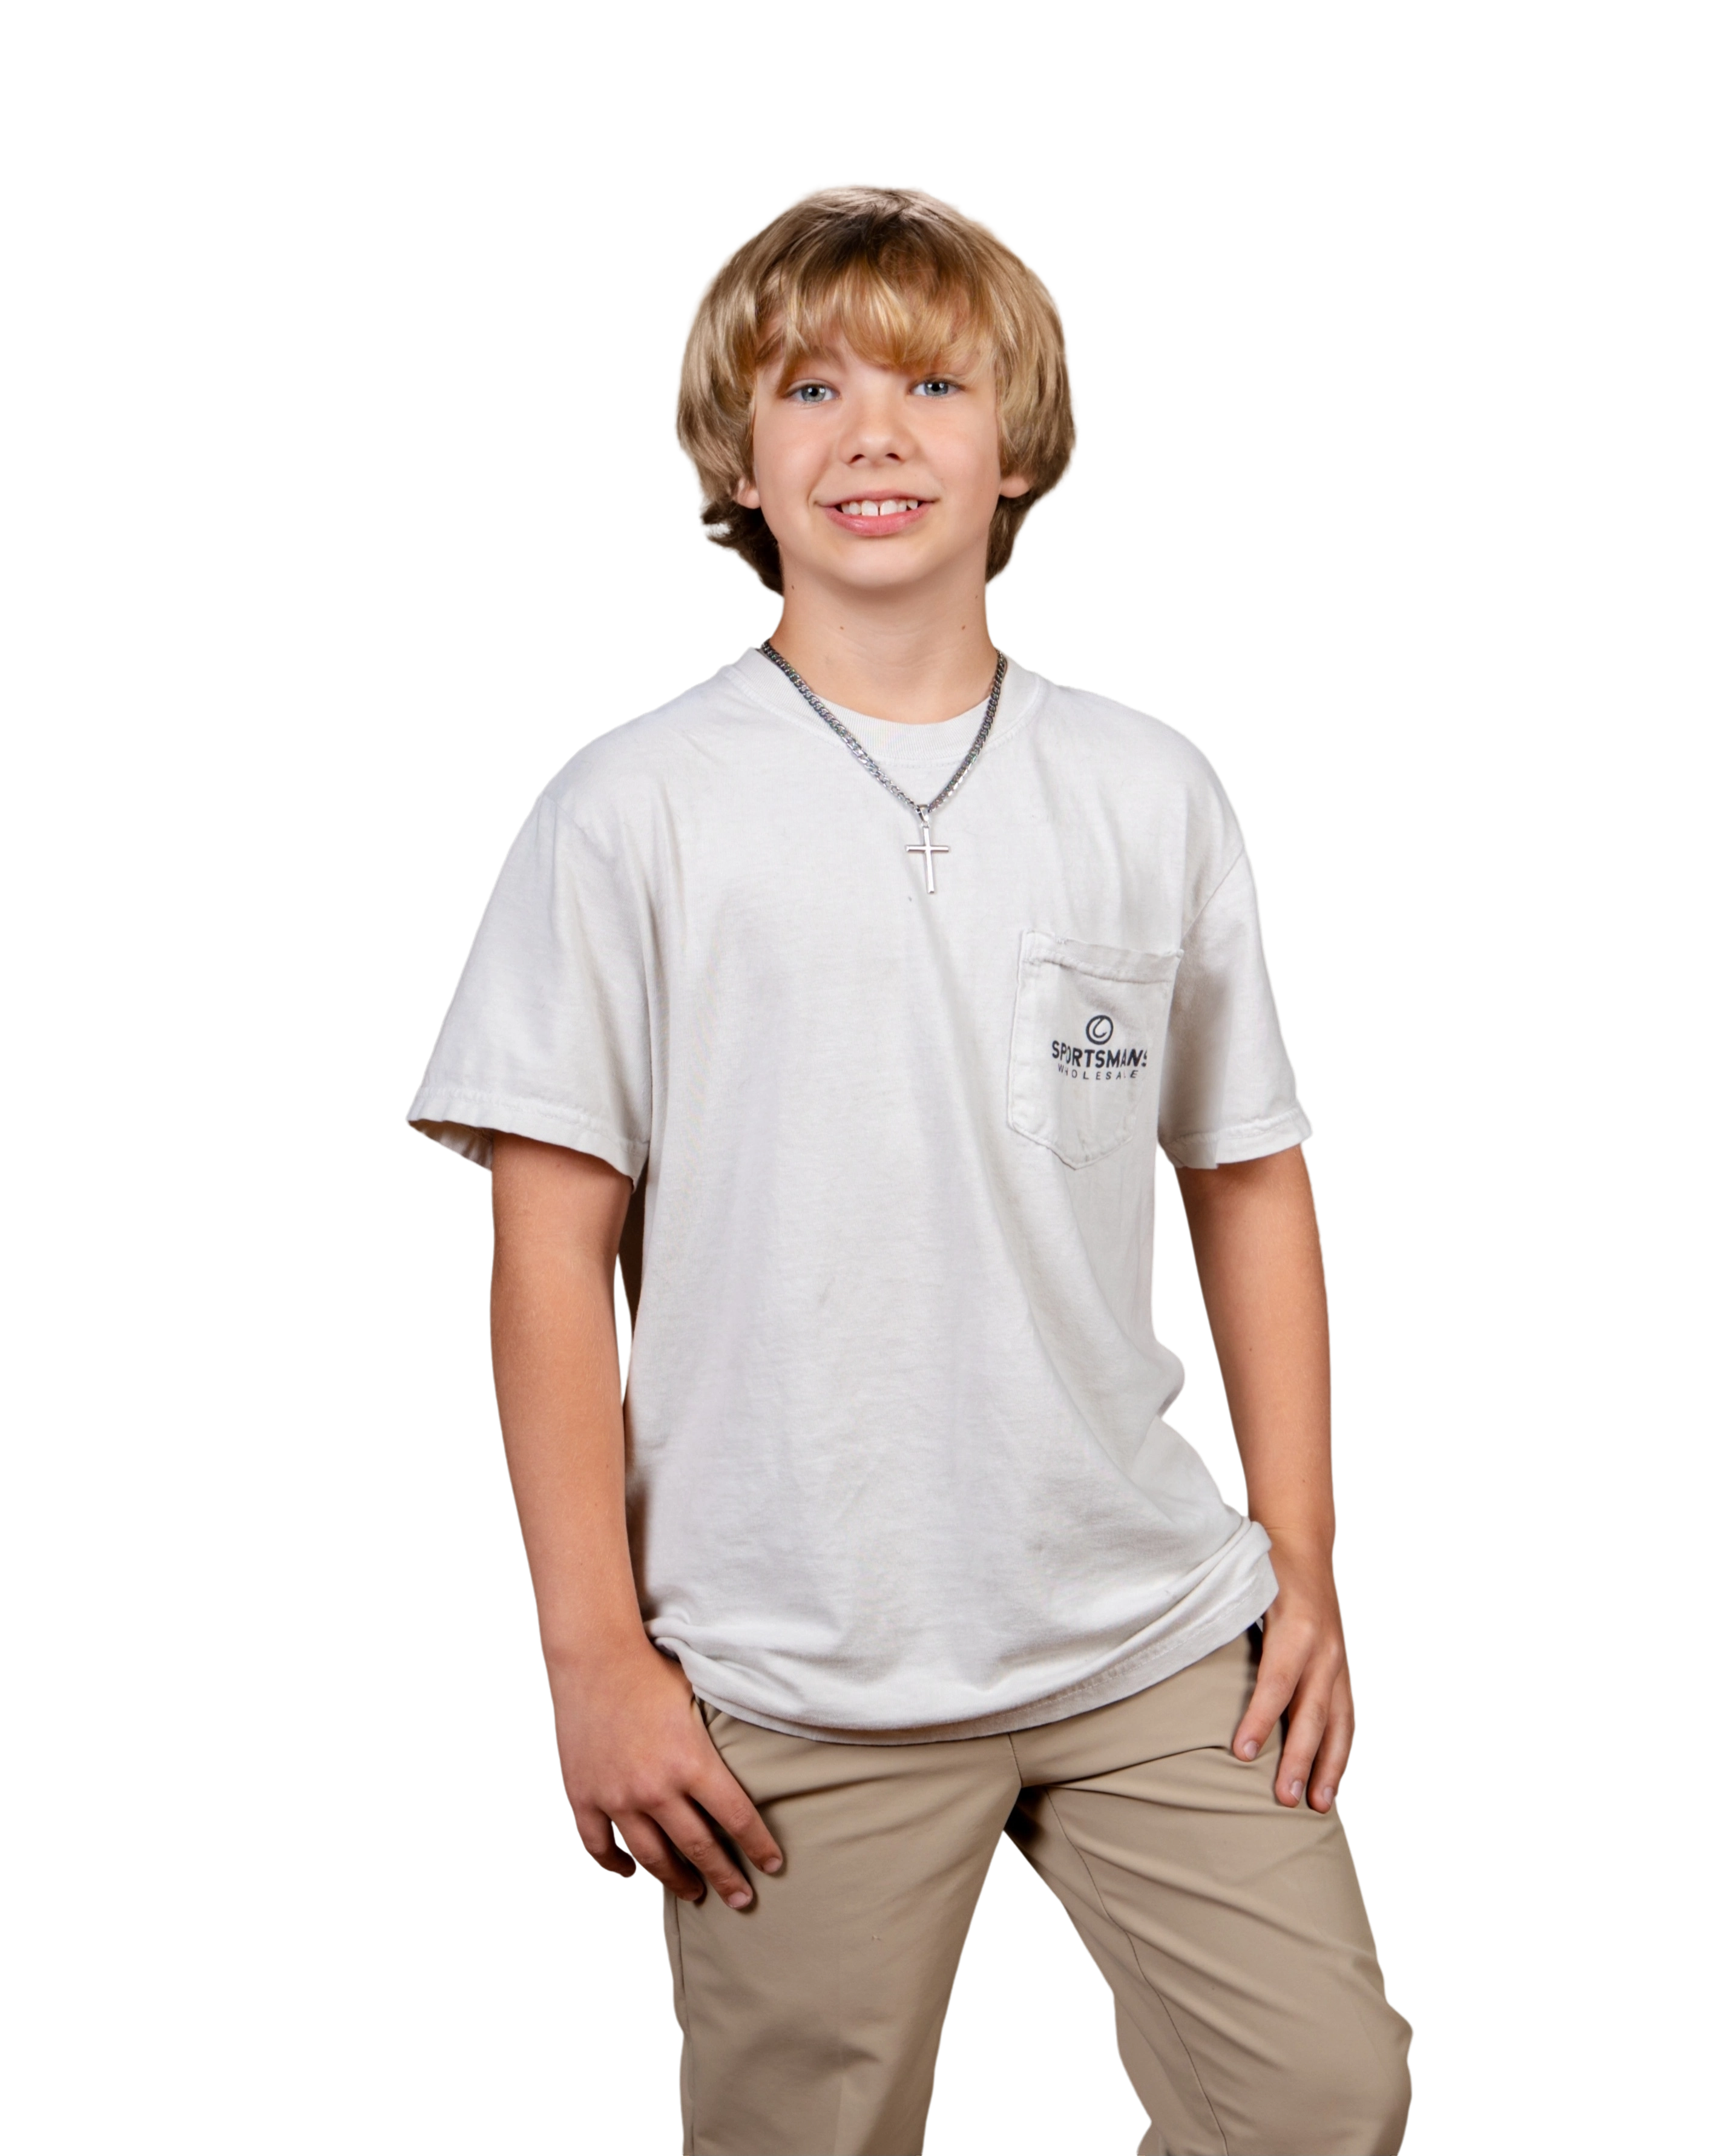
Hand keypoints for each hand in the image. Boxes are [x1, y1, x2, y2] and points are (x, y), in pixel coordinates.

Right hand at [550, 1637, 785, 1909]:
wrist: (595, 1656)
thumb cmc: (652, 1671)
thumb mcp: (701, 1698)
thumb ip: (726, 1732)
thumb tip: (764, 1748)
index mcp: (691, 1762)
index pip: (736, 1818)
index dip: (758, 1846)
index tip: (772, 1866)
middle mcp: (655, 1788)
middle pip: (698, 1848)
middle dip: (725, 1878)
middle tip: (742, 1901)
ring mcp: (616, 1798)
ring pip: (652, 1858)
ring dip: (677, 1880)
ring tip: (694, 1893)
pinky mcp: (584, 1798)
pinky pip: (600, 1849)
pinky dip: (618, 1867)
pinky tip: (634, 1873)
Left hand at [1230, 1543, 1355, 1812]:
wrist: (1304, 1545)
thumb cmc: (1265, 1567)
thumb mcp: (1244, 1583)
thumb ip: (1221, 1613)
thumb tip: (1176, 1642)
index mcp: (1296, 1627)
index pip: (1276, 1683)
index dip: (1259, 1719)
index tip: (1242, 1754)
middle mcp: (1323, 1649)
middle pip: (1312, 1713)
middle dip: (1300, 1759)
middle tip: (1284, 1799)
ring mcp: (1338, 1662)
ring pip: (1338, 1723)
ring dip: (1328, 1766)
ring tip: (1318, 1807)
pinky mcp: (1343, 1671)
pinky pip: (1345, 1717)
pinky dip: (1340, 1751)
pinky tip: (1331, 1781)